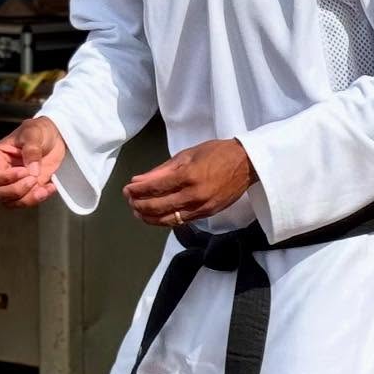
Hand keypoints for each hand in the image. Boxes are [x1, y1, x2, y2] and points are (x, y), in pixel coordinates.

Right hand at [0, 117, 65, 208]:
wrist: (55, 137)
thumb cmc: (38, 131)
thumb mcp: (33, 133)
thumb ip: (31, 150)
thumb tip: (31, 171)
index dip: (5, 178)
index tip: (24, 171)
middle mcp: (0, 173)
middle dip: (17, 189)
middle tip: (34, 178)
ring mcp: (12, 184)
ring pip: (11, 202)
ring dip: (28, 198)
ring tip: (43, 185)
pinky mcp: (26, 190)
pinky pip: (26, 202)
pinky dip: (38, 198)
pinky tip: (49, 187)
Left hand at [123, 139, 257, 227]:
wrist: (246, 163)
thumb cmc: (217, 153)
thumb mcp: (188, 154)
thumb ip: (163, 169)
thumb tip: (139, 180)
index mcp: (188, 175)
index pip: (155, 187)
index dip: (137, 191)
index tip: (127, 189)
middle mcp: (194, 194)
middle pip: (159, 206)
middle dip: (140, 204)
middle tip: (129, 200)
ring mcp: (202, 207)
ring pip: (169, 219)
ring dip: (150, 217)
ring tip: (138, 211)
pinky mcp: (208, 214)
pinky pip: (182, 221)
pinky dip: (166, 220)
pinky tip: (157, 216)